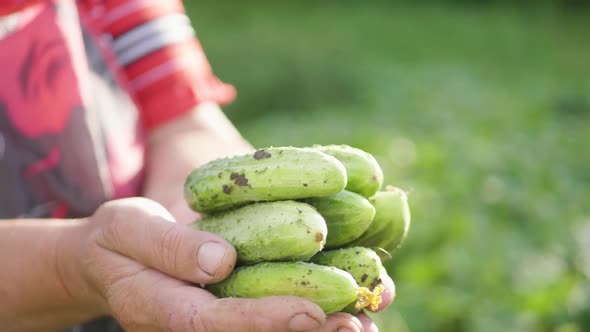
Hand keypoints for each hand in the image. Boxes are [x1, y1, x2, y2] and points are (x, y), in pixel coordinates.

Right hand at [58, 197, 366, 330]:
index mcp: (159, 309)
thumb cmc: (118, 238)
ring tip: (363, 320)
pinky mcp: (227, 311)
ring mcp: (210, 321)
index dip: (262, 320)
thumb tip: (220, 261)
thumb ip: (167, 245)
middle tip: (355, 324)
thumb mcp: (127, 227)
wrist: (110, 260)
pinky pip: (267, 316)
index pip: (212, 323)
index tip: (309, 312)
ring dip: (315, 330)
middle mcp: (190, 325)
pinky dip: (309, 313)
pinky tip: (345, 305)